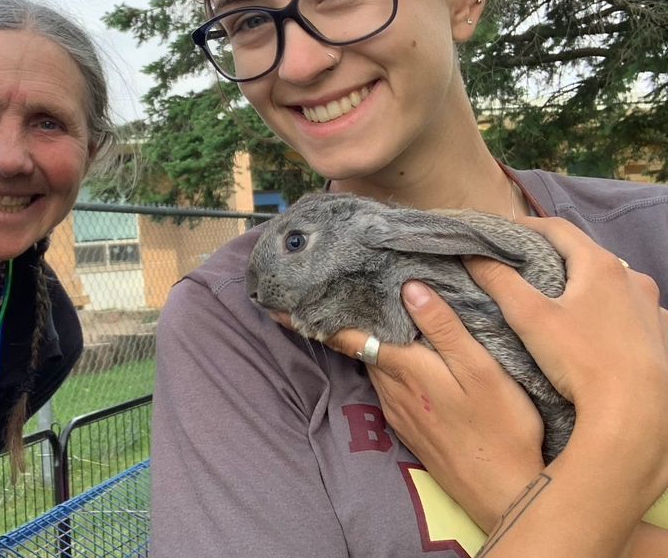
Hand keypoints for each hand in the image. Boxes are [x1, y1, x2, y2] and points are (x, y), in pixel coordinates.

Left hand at [323, 282, 544, 530]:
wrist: (505, 493)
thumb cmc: (501, 429)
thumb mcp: (481, 370)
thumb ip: (444, 328)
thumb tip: (408, 287)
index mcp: (404, 367)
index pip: (345, 336)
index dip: (309, 318)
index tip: (275, 303)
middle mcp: (390, 388)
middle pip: (357, 344)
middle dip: (341, 318)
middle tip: (326, 287)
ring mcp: (397, 409)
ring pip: (371, 363)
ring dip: (364, 338)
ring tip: (362, 308)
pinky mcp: (408, 425)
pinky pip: (385, 382)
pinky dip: (383, 360)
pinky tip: (398, 351)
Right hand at [465, 216, 667, 492]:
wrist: (637, 412)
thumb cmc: (581, 359)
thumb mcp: (530, 318)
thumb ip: (499, 281)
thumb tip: (472, 254)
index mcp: (600, 265)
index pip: (558, 227)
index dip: (526, 226)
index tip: (501, 234)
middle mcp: (632, 277)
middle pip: (586, 254)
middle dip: (554, 256)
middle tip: (523, 267)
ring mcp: (651, 306)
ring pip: (610, 284)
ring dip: (584, 285)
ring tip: (558, 300)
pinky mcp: (660, 334)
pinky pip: (629, 311)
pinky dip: (608, 311)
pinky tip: (594, 329)